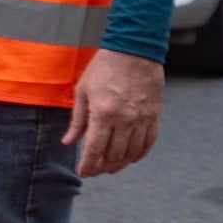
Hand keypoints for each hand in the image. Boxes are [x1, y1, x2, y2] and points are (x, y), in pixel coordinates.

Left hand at [64, 50, 164, 176]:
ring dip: (120, 164)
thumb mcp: (83, 91)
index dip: (88, 165)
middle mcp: (124, 120)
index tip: (83, 173)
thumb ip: (77, 120)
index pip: (94, 149)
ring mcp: (142, 119)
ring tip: (110, 168)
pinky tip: (130, 158)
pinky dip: (139, 154)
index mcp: (103, 113)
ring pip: (132, 152)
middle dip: (102, 167)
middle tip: (94, 170)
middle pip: (114, 155)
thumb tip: (68, 142)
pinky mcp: (154, 116)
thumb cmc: (104, 68)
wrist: (135, 50)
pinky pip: (148, 142)